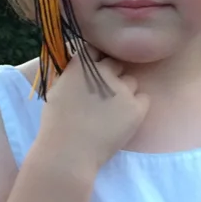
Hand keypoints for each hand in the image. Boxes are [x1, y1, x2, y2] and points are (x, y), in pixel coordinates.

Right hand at [38, 53, 149, 172]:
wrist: (69, 153)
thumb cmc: (57, 126)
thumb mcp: (57, 90)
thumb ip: (73, 74)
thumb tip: (84, 67)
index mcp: (81, 65)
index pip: (95, 48)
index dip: (97, 59)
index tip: (96, 70)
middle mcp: (104, 72)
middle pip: (116, 64)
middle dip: (112, 75)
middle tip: (104, 96)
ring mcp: (123, 89)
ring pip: (131, 81)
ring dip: (124, 91)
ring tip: (112, 112)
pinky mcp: (137, 107)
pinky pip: (144, 99)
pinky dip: (137, 106)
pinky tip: (124, 120)